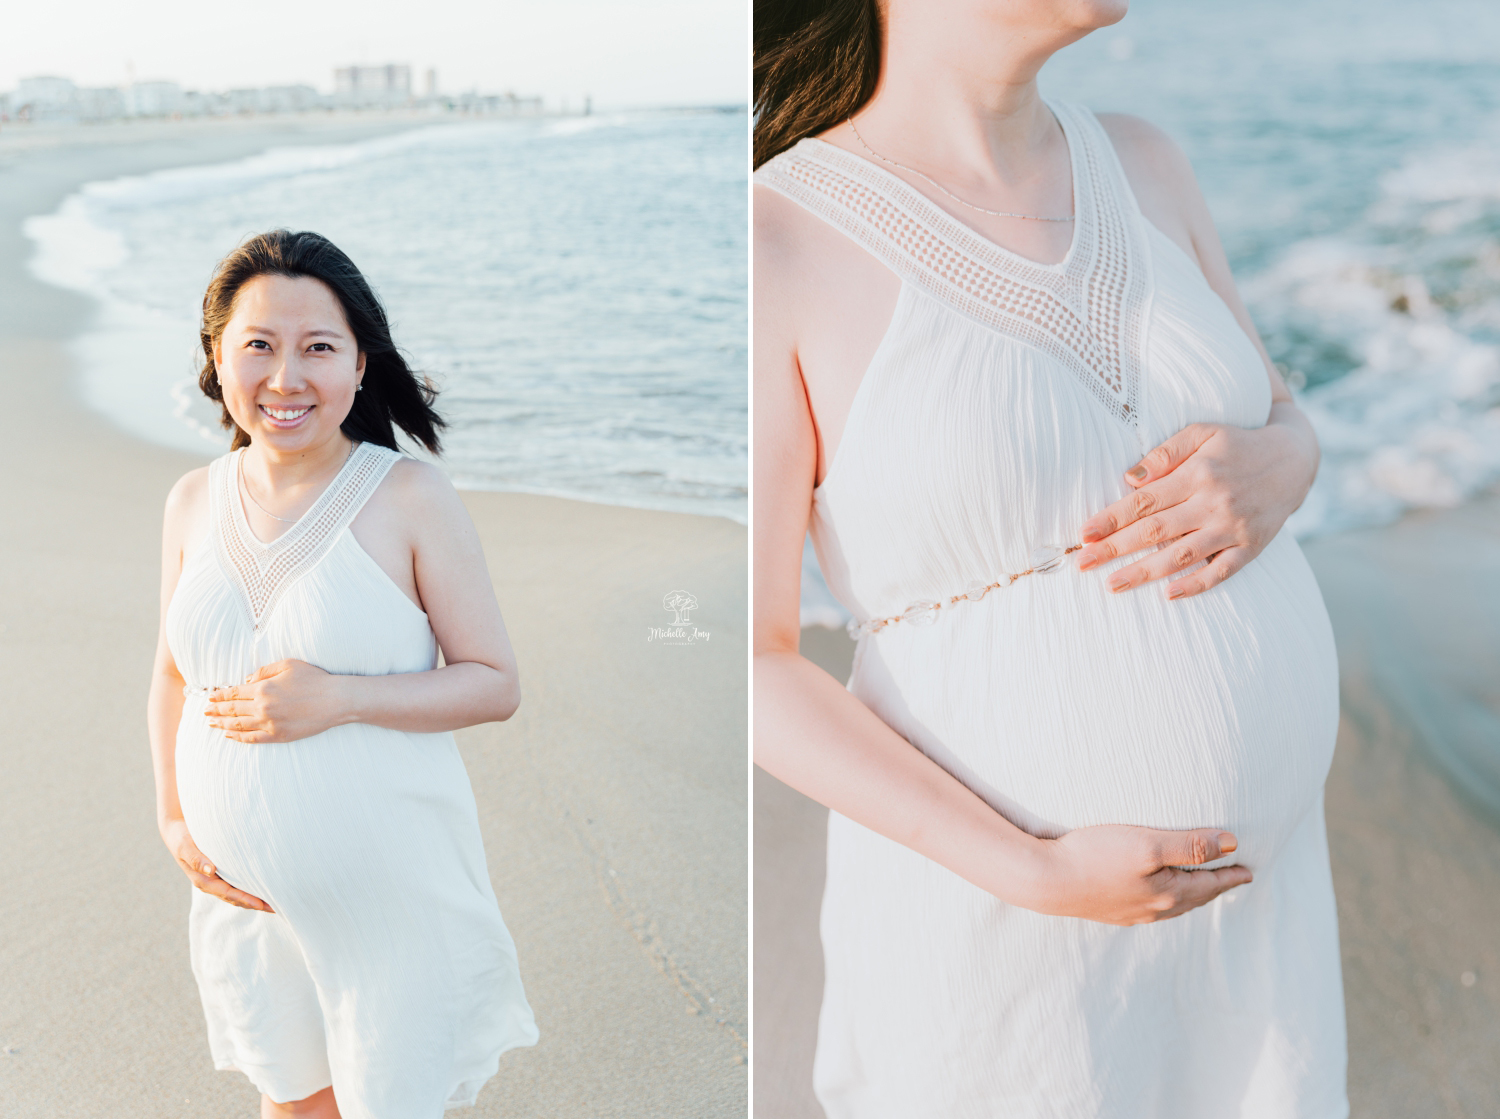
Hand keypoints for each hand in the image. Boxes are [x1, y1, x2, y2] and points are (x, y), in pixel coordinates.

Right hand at [159, 816, 272, 911]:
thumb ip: (196, 858)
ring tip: (275, 901)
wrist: (176, 830)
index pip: (227, 893)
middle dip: (255, 904)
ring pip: (238, 893)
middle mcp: (211, 882)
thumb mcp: (185, 846)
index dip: (244, 899)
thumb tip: (211, 870)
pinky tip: (265, 886)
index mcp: (203, 880)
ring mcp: (217, 878)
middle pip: (236, 898)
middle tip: (277, 907)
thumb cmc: (182, 836)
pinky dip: (251, 887)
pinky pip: (238, 883)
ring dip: (255, 898)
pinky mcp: (222, 871)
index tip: (261, 904)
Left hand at [204, 659, 344, 743]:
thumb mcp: (289, 665)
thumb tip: (246, 679)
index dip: (220, 695)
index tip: (210, 696)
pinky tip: (230, 735)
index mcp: (263, 688)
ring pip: (238, 725)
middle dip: (216, 710)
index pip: (234, 692)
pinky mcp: (279, 736)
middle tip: (205, 710)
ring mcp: (270, 723)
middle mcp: (262, 707)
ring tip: (211, 723)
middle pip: (232, 710)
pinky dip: (238, 737)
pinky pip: (253, 738)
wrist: (336, 700)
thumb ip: (264, 671)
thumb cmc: (315, 679)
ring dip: (222, 724)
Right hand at [1028, 824, 1250, 924]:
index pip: (1210, 883)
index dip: (1230, 876)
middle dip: (1214, 887)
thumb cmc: (1095, 857)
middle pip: (1194, 897)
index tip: (1248, 871)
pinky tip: (1156, 896)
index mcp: (1169, 893)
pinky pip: (1151, 907)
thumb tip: (1230, 844)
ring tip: (1200, 888)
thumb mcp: (1147, 844)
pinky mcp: (1110, 910)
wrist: (1047, 881)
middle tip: (1230, 879)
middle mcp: (1154, 909)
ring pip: (1173, 905)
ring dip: (1191, 895)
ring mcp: (1131, 913)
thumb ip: (1190, 844)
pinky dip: (1166, 900)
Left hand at [1075, 411, 1316, 599]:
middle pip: (1155, 531)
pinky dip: (1196, 585)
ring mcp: (1234, 528)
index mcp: (1198, 474)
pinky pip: (1222, 572)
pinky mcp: (1252, 547)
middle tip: (1082, 563)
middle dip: (1115, 549)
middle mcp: (1215, 502)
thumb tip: (1129, 478)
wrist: (1295, 460)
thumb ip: (1166, 453)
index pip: (1145, 501)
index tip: (1084, 534)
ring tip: (1112, 585)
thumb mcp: (1204, 432)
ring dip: (1144, 572)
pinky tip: (1168, 595)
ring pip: (1182, 555)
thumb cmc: (1238, 444)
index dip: (1112, 519)